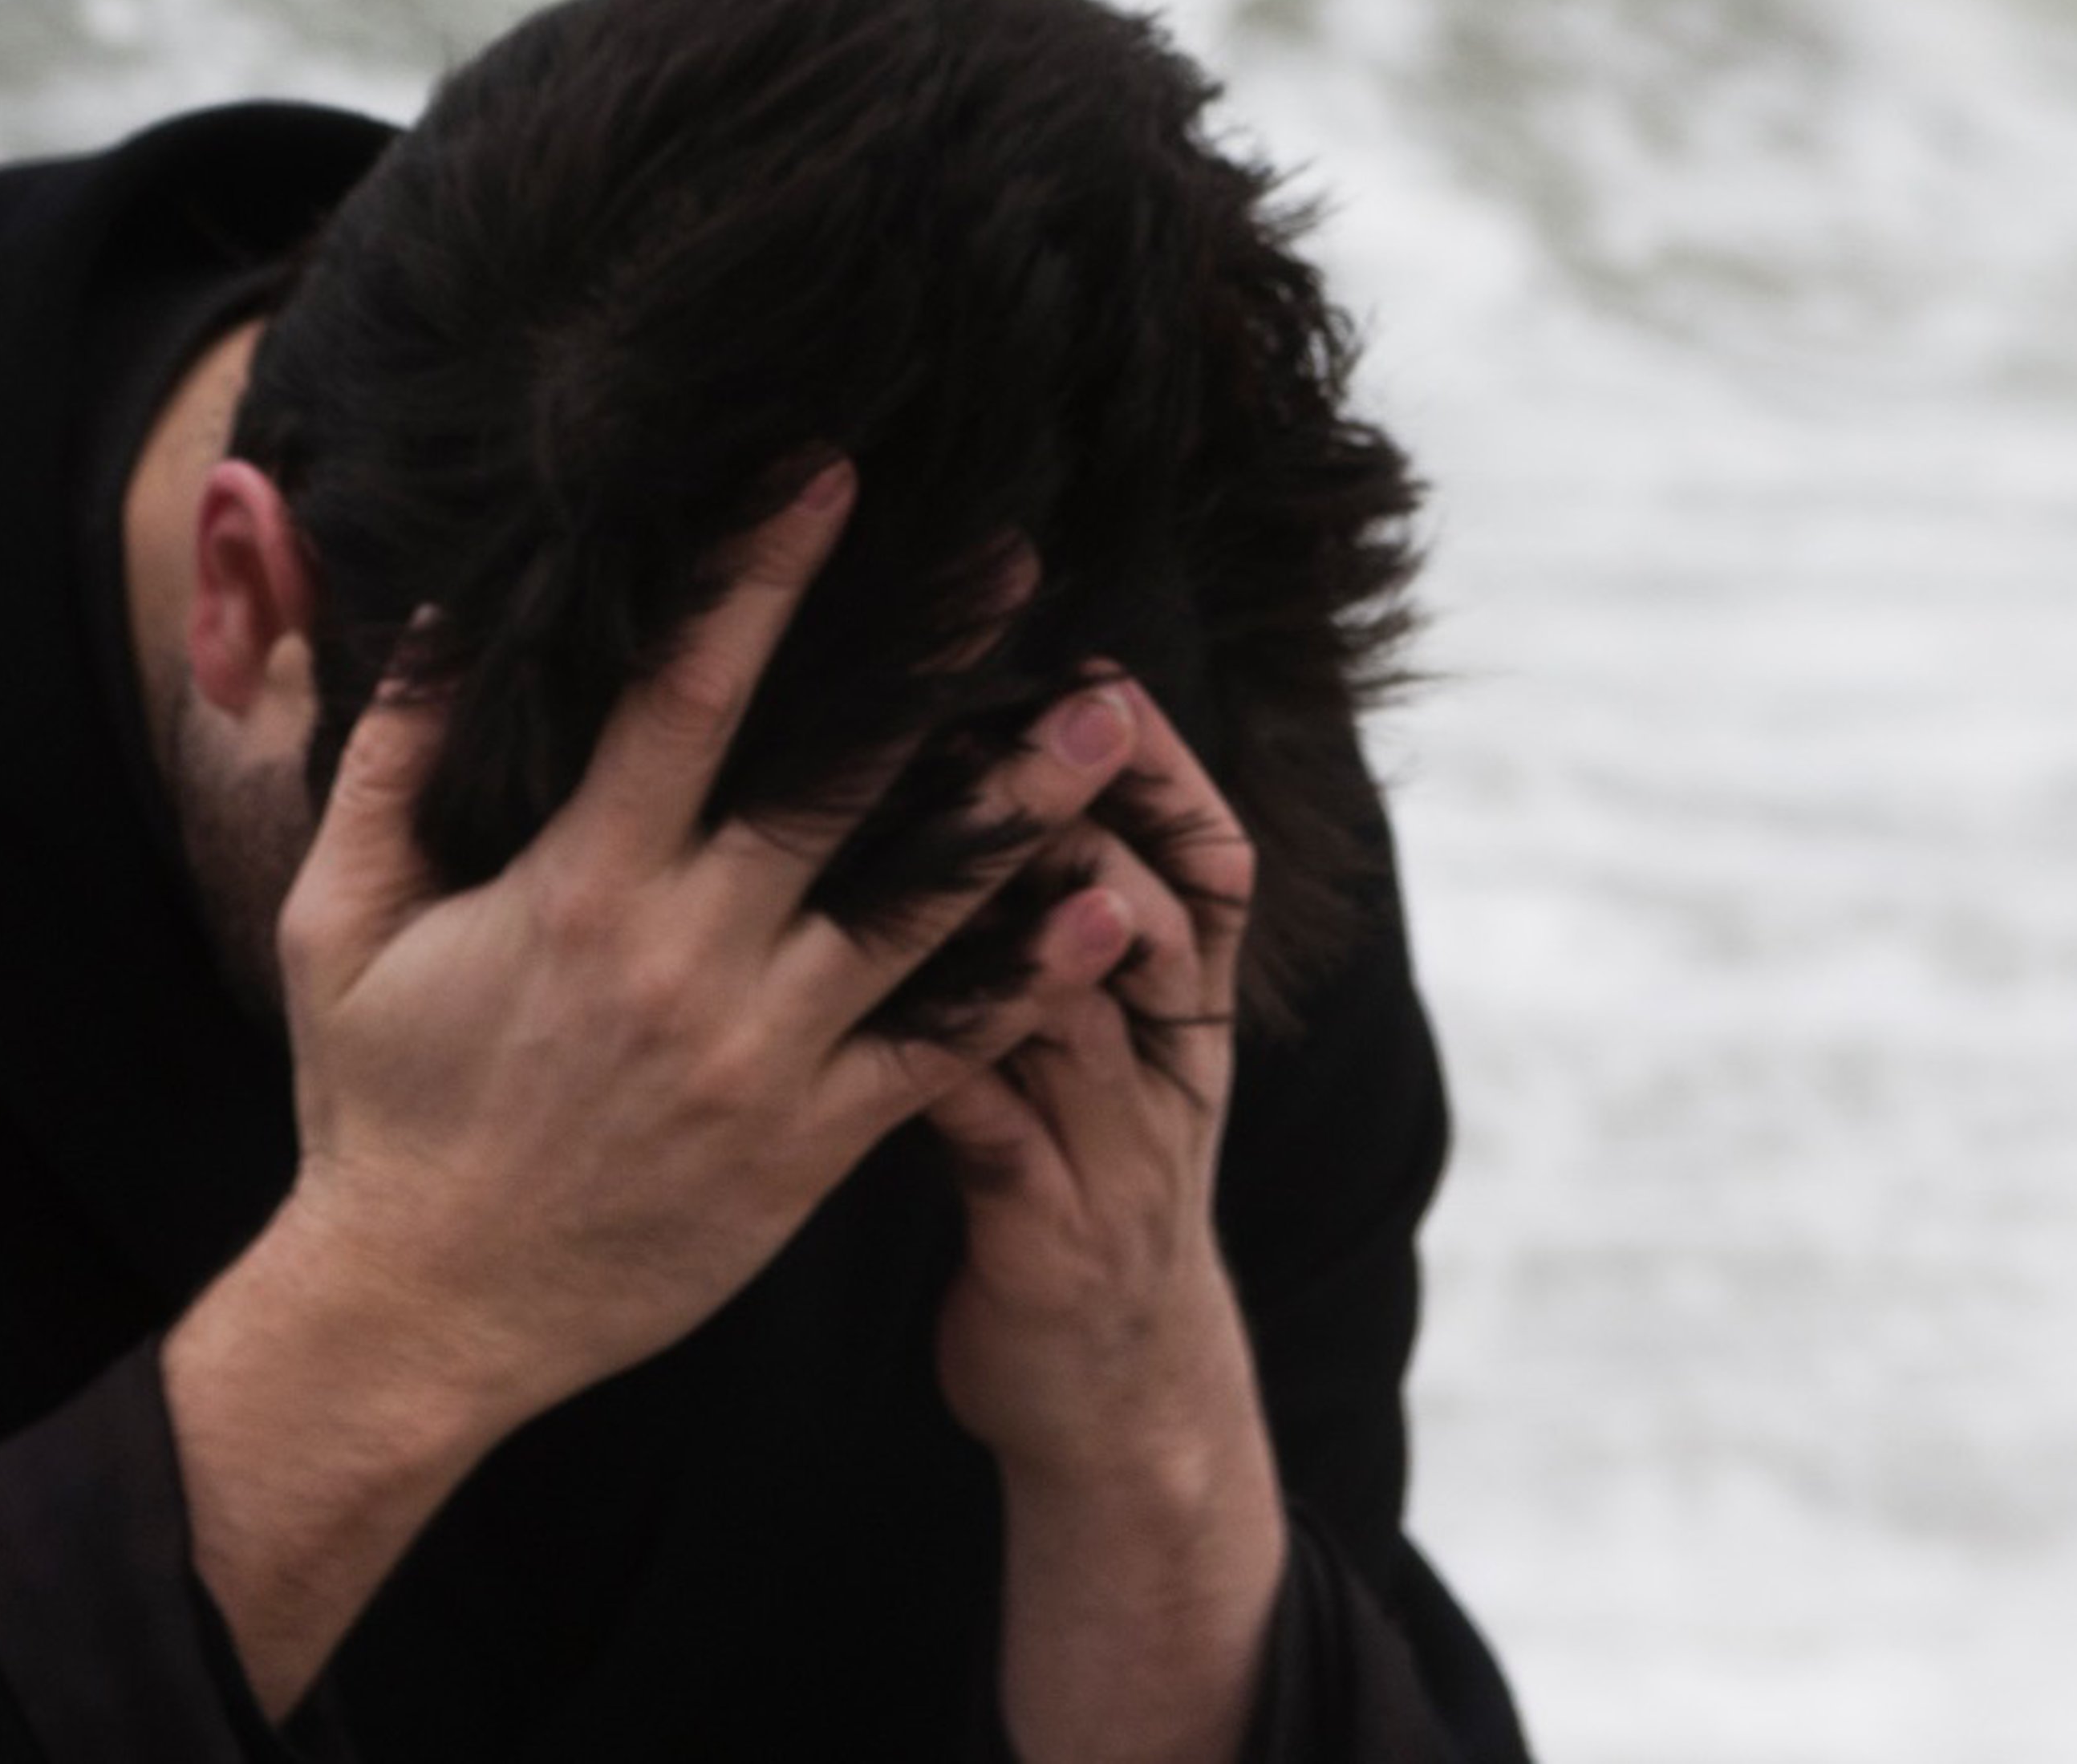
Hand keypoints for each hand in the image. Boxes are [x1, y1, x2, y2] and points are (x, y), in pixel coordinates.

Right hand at [271, 463, 1146, 1428]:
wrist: (426, 1313)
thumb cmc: (378, 1107)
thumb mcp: (337, 925)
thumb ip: (392, 765)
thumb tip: (446, 618)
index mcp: (577, 887)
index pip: (687, 695)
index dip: (762, 575)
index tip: (829, 476)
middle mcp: (688, 957)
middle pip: (841, 782)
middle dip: (935, 664)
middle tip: (1023, 565)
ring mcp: (764, 1056)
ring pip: (923, 910)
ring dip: (1022, 807)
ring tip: (1106, 721)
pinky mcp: (811, 1145)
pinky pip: (940, 1055)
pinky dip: (1030, 987)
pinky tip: (1108, 918)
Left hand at [928, 677, 1263, 1481]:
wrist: (1119, 1404)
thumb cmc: (1079, 1194)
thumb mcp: (1103, 1065)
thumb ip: (1055, 947)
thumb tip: (986, 796)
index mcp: (1184, 1022)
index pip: (1208, 867)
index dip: (1162, 767)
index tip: (1097, 673)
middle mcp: (1168, 1075)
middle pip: (1148, 910)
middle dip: (1079, 807)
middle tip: (996, 722)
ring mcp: (1118, 1159)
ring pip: (1074, 1005)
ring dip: (1009, 911)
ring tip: (931, 824)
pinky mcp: (1050, 1238)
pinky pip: (996, 1127)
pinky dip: (946, 1054)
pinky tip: (869, 996)